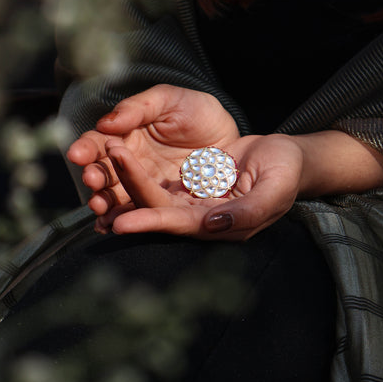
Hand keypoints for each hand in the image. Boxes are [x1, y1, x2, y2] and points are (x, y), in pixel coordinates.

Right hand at [67, 84, 239, 215]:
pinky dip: (124, 219)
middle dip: (94, 177)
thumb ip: (138, 108)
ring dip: (104, 202)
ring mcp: (144, 184)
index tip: (78, 154)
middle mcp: (129, 162)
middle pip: (103, 172)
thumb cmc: (196, 111)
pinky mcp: (161, 203)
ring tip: (99, 206)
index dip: (87, 147)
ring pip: (117, 196)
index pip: (99, 142)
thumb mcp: (170, 100)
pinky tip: (111, 226)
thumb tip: (105, 123)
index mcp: (126, 135)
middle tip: (92, 180)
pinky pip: (140, 212)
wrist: (229, 137)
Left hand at [96, 133, 304, 240]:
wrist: (282, 155)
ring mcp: (193, 199)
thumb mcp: (276, 188)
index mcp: (222, 224)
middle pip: (158, 208)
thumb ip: (249, 210)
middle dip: (130, 193)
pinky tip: (114, 159)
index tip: (121, 223)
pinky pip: (158, 177)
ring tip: (106, 158)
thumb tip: (212, 224)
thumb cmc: (285, 171)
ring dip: (128, 179)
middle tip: (97, 182)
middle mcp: (201, 217)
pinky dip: (136, 171)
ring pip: (153, 192)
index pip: (181, 225)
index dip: (152, 224)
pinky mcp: (188, 183)